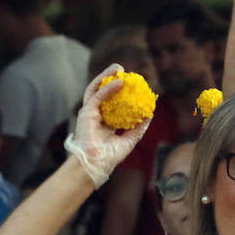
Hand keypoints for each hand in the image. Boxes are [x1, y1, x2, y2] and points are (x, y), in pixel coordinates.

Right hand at [64, 65, 149, 187]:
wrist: (96, 165)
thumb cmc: (109, 157)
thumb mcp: (129, 140)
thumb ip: (138, 128)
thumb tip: (149, 115)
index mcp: (104, 121)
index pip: (112, 101)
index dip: (120, 91)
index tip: (131, 83)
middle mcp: (95, 115)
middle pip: (102, 92)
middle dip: (111, 79)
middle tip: (123, 71)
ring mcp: (89, 113)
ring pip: (96, 89)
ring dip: (106, 77)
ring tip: (117, 68)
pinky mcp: (86, 113)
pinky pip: (98, 96)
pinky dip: (108, 88)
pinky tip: (119, 82)